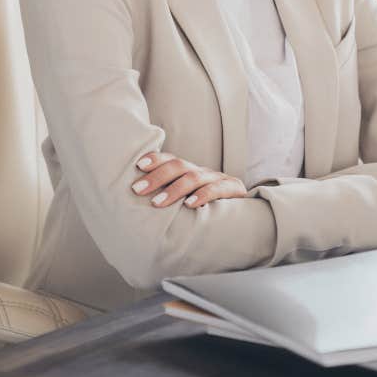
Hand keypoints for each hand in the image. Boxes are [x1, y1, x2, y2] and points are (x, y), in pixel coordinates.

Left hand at [131, 151, 247, 208]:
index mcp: (189, 171)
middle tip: (137, 189)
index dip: (155, 159)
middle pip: (179, 166)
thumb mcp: (185, 201)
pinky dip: (203, 196)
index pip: (170, 159)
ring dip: (173, 189)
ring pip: (194, 177)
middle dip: (156, 176)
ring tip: (156, 203)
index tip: (137, 166)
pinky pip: (217, 190)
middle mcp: (201, 171)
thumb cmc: (205, 210)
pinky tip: (190, 205)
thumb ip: (166, 198)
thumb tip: (134, 203)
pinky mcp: (233, 189)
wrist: (241, 217)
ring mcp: (217, 179)